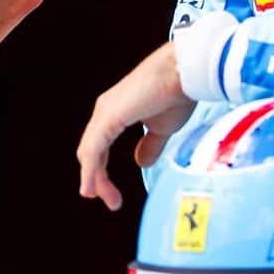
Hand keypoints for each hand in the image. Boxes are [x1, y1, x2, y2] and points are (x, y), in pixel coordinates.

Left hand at [76, 43, 195, 211]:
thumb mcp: (161, 128)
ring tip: (102, 198)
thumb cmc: (176, 93)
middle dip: (96, 178)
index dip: (100, 170)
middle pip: (91, 151)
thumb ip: (150, 145)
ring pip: (90, 152)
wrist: (184, 73)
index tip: (108, 194)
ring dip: (94, 178)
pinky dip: (91, 169)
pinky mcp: (108, 116)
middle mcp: (105, 111)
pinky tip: (93, 185)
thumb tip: (141, 162)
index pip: (99, 147)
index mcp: (115, 113)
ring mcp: (105, 113)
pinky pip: (93, 148)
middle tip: (107, 200)